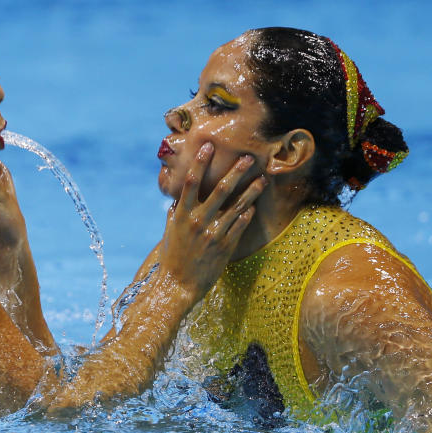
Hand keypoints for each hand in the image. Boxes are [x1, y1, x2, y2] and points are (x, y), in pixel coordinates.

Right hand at [158, 142, 263, 297]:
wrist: (178, 285)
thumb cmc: (172, 258)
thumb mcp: (169, 232)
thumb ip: (176, 214)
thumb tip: (178, 200)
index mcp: (182, 215)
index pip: (191, 183)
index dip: (200, 163)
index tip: (208, 146)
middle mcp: (198, 221)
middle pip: (220, 190)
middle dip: (235, 171)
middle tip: (248, 158)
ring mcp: (213, 233)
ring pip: (237, 206)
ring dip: (251, 191)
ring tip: (262, 179)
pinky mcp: (225, 246)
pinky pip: (240, 225)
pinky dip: (247, 213)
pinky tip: (253, 205)